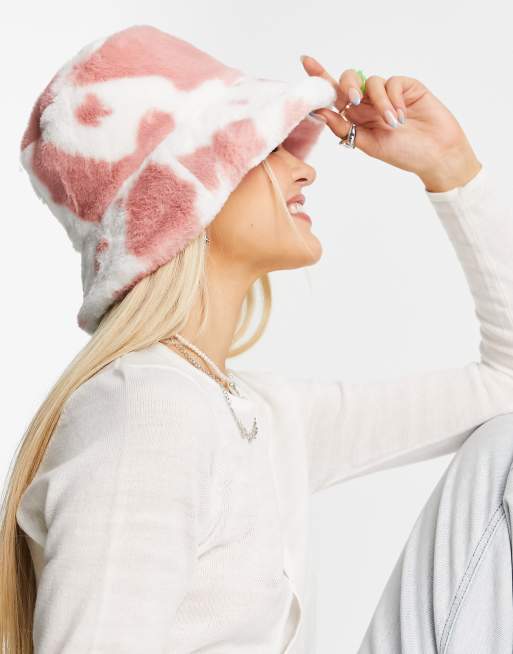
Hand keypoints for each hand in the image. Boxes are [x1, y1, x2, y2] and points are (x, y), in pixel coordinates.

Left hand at [301, 56, 481, 191]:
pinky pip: (392, 82)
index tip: (306, 61)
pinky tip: (402, 115)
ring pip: (372, 82)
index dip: (321, 78)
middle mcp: (369, 104)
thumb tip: (320, 112)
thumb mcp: (368, 144)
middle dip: (348, 86)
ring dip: (379, 103)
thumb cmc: (404, 154)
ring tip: (393, 123)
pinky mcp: (406, 87)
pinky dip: (394, 99)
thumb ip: (344, 127)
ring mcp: (387, 94)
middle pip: (349, 80)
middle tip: (354, 100)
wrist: (436, 154)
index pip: (334, 95)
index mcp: (356, 118)